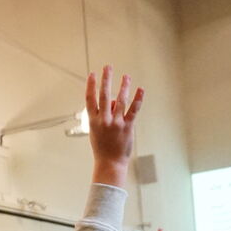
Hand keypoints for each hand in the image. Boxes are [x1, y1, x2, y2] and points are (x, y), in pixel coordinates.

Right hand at [86, 66, 144, 184]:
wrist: (110, 163)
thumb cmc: (102, 148)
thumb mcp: (96, 131)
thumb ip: (103, 115)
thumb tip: (113, 102)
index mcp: (93, 121)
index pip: (90, 99)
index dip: (90, 85)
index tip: (92, 74)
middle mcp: (104, 120)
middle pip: (103, 95)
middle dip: (106, 79)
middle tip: (108, 67)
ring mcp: (116, 123)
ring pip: (120, 100)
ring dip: (123, 86)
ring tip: (126, 76)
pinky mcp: (127, 127)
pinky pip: (133, 110)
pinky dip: (138, 99)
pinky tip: (140, 89)